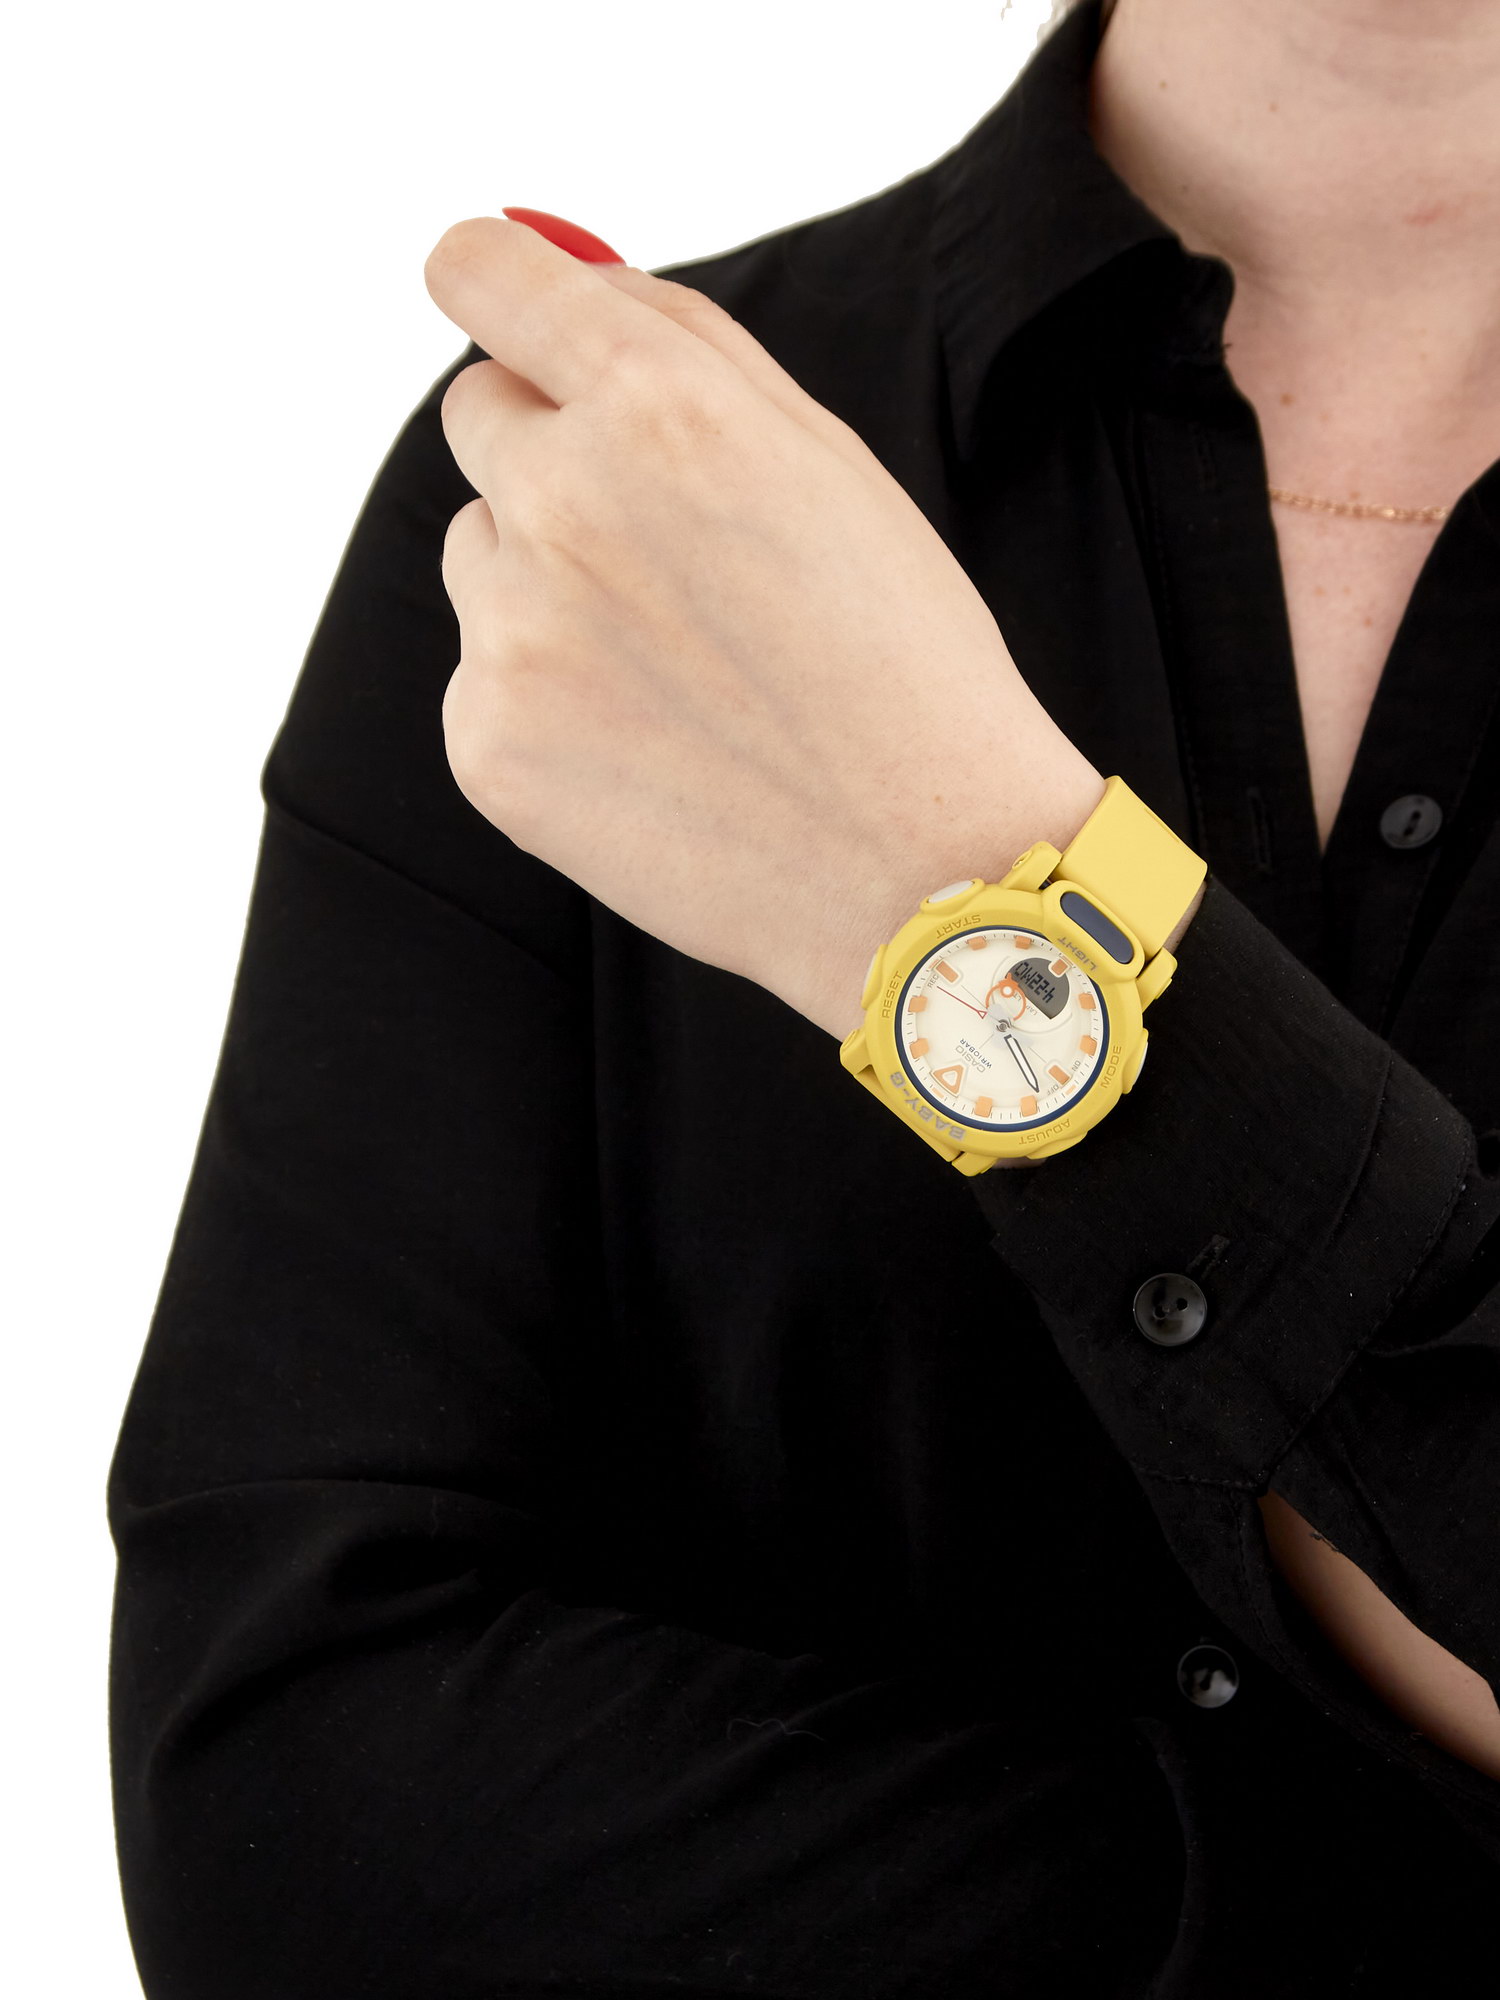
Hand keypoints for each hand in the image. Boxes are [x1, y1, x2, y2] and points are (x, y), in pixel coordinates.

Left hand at [424, 216, 1104, 1041]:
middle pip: (480, 418)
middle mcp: (562, 501)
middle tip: (665, 551)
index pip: (487, 275)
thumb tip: (547, 261)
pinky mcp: (485, 743)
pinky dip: (546, 701)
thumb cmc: (898, 658)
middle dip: (551, 456)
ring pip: (481, 556)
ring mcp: (510, 631)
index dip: (494, 283)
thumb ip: (679, 341)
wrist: (921, 869)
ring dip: (548, 585)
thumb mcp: (821, 458)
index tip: (499, 307)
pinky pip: (482, 677)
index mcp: (655, 404)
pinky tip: (651, 746)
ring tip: (680, 672)